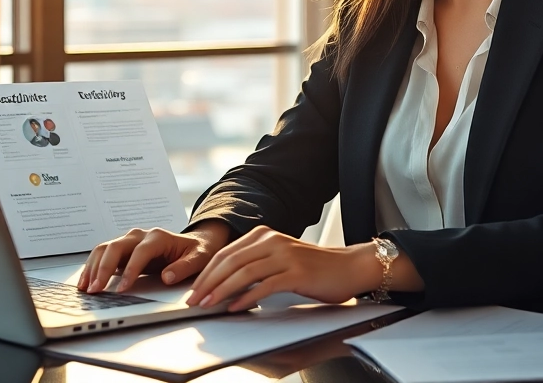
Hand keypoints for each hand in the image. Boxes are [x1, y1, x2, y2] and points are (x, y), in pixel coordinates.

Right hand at [76, 222, 230, 292]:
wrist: (194, 243)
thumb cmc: (197, 251)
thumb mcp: (199, 259)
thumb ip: (184, 267)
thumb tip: (166, 277)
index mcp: (158, 237)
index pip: (140, 252)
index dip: (130, 270)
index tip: (122, 289)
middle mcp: (140, 235)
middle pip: (116, 247)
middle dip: (103, 269)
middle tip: (96, 289)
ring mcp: (129, 241)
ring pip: (105, 249)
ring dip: (93, 267)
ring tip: (86, 287)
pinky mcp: (123, 249)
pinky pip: (103, 255)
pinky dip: (93, 267)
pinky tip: (87, 281)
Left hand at [188, 227, 382, 311]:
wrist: (349, 267)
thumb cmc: (314, 268)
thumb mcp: (279, 258)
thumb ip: (255, 264)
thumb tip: (223, 284)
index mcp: (264, 234)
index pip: (226, 253)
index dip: (206, 272)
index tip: (193, 289)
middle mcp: (273, 240)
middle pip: (231, 261)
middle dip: (209, 282)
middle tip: (195, 300)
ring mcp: (286, 255)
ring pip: (245, 272)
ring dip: (222, 290)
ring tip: (209, 304)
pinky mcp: (297, 273)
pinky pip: (266, 285)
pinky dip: (247, 297)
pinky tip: (236, 307)